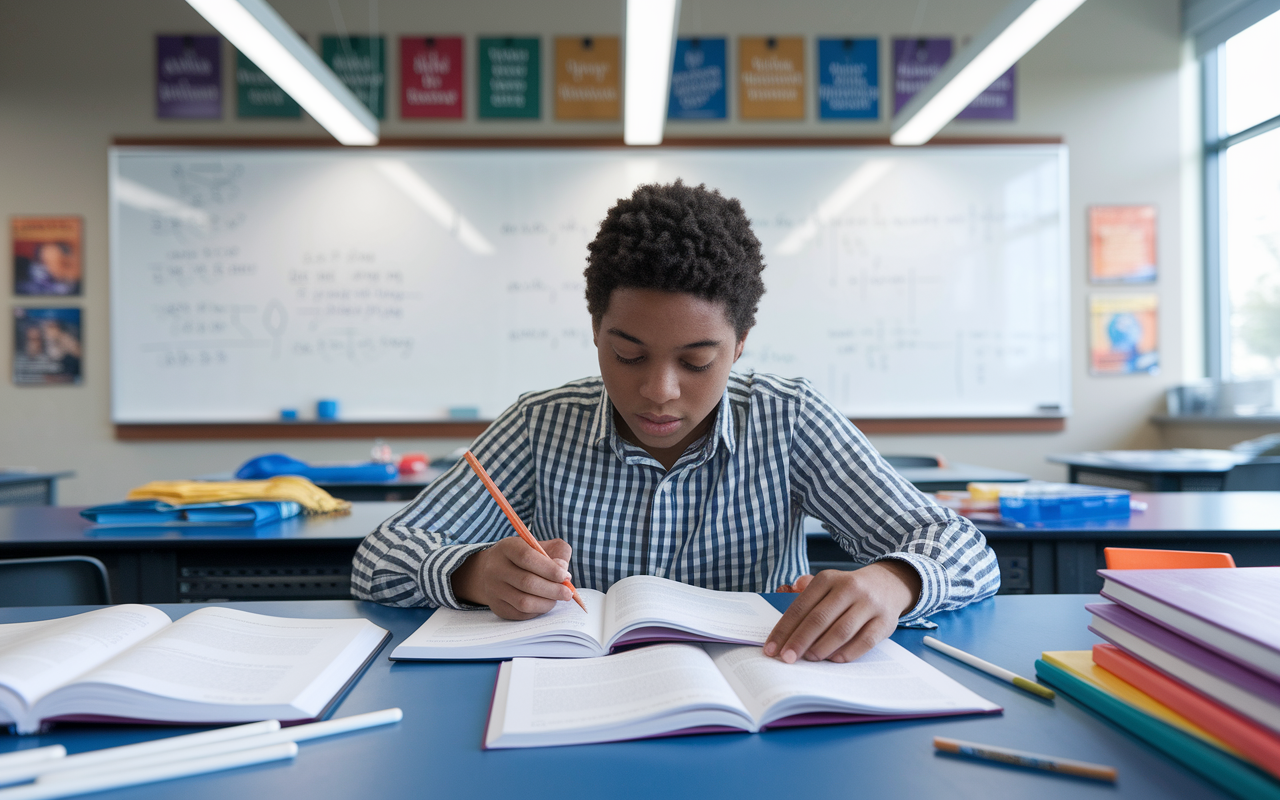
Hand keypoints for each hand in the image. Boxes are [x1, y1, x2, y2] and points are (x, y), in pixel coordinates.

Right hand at [451, 537, 573, 619]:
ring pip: (523, 602)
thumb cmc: (524, 557)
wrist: (493, 570)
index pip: (527, 557)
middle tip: (568, 593)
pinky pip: (521, 614)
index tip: (565, 576)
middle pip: (527, 582)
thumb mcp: (540, 546)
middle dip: (553, 590)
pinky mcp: (497, 607)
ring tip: (556, 598)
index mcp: (508, 547)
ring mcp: (494, 589)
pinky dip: (537, 611)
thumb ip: (557, 553)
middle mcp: (496, 568)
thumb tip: (564, 571)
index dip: (549, 568)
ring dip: (546, 603)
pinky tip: (544, 603)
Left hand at [764, 561, 921, 663]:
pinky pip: (864, 642)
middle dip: (799, 642)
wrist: (888, 584)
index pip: (800, 607)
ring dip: (821, 649)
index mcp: (828, 579)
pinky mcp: (885, 621)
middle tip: (786, 659)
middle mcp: (849, 588)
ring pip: (841, 631)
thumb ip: (805, 594)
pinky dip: (847, 653)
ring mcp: (869, 604)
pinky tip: (833, 660)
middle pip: (819, 619)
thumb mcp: (827, 583)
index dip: (784, 630)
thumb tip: (783, 603)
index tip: (771, 649)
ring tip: (808, 659)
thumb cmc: (848, 591)